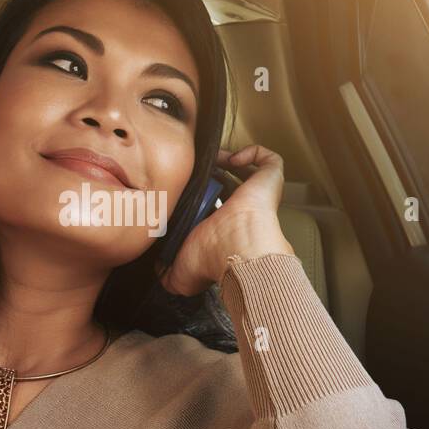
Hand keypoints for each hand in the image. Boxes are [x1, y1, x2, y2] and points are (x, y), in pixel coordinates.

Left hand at [159, 144, 295, 296]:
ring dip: (228, 159)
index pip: (210, 210)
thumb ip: (165, 272)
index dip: (196, 197)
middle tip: (190, 169)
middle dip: (209, 174)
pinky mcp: (270, 180)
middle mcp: (240, 213)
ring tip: (209, 158)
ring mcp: (257, 196)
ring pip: (246, 170)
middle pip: (226, 186)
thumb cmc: (212, 261)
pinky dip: (252, 152)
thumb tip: (157, 271)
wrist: (237, 252)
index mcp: (220, 230)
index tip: (179, 188)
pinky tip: (231, 158)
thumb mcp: (179, 275)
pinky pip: (268, 159)